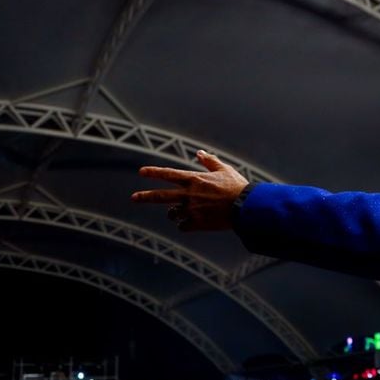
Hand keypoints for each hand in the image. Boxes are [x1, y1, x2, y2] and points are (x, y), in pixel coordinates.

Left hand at [131, 150, 248, 230]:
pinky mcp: (197, 223)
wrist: (246, 207)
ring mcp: (192, 210)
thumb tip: (199, 153)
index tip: (142, 172)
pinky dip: (185, 225)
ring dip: (173, 213)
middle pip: (160, 196)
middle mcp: (189, 195)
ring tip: (177, 213)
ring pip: (172, 213)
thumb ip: (210, 161)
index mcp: (194, 180)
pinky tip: (190, 224)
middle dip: (145, 196)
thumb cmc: (237, 187)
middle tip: (134, 198)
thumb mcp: (224, 170)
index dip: (154, 173)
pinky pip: (183, 226)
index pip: (169, 174)